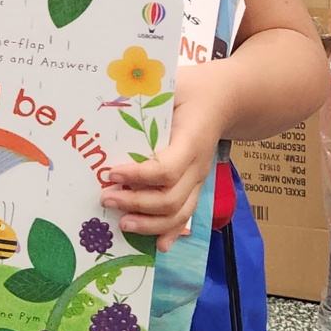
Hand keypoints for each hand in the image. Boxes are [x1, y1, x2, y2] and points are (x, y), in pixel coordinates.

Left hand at [100, 64, 227, 250]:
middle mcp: (198, 164)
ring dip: (150, 223)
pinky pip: (186, 215)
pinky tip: (158, 247)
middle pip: (170, 197)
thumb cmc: (190, 89)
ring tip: (122, 223)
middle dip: (136, 203)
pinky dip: (172, 232)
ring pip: (179, 213)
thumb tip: (105, 98)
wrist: (225, 98)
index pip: (167, 168)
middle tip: (106, 198)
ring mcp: (198, 178)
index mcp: (191, 138)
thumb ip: (143, 93)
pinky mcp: (195, 186)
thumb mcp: (172, 83)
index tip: (111, 173)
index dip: (139, 176)